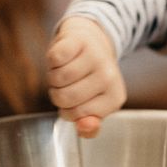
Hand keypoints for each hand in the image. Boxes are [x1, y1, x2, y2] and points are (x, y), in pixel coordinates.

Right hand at [45, 16, 125, 137]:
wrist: (90, 42)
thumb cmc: (88, 78)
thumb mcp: (93, 106)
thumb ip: (89, 127)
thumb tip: (84, 127)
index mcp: (114, 98)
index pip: (76, 115)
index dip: (67, 110)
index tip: (76, 100)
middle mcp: (109, 77)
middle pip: (65, 97)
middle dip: (57, 94)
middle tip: (67, 85)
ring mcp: (96, 56)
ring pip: (57, 78)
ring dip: (53, 77)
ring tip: (64, 70)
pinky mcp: (80, 40)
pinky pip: (54, 59)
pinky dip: (52, 61)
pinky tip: (62, 58)